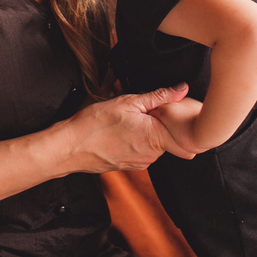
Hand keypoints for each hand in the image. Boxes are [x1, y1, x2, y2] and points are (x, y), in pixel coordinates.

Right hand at [61, 83, 194, 173]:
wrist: (70, 147)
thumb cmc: (94, 125)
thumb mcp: (128, 102)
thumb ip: (159, 96)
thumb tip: (181, 89)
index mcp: (155, 137)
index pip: (186, 137)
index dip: (181, 122)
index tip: (173, 111)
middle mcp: (151, 155)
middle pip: (167, 136)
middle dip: (158, 121)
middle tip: (142, 108)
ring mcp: (140, 163)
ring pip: (153, 142)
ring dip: (145, 129)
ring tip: (127, 118)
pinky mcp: (129, 166)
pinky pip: (141, 150)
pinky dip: (135, 139)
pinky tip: (120, 130)